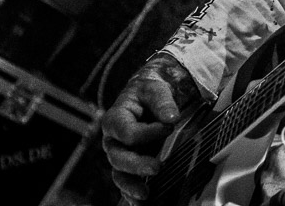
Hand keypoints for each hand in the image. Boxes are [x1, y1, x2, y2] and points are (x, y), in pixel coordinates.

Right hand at [101, 54, 197, 203]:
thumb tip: (170, 117)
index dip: (148, 132)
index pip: (127, 132)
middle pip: (118, 158)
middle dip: (137, 165)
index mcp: (115, 119)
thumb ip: (162, 101)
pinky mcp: (129, 166)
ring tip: (145, 194)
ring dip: (131, 185)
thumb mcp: (155, 89)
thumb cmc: (148, 93)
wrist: (148, 98)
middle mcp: (113, 140)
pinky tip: (140, 203)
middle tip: (157, 167)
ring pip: (119, 174)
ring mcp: (120, 155)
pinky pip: (125, 183)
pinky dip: (130, 195)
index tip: (169, 126)